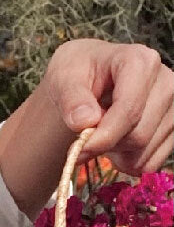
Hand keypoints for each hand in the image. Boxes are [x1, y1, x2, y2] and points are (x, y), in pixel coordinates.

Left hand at [39, 38, 173, 173]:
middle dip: (107, 146)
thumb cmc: (78, 76)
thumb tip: (85, 121)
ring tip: (103, 134)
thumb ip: (71, 99)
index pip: (129, 111)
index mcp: (141, 62)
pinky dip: (128, 163)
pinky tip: (118, 144)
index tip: (78, 150)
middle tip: (85, 139)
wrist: (91, 80)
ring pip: (144, 153)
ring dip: (116, 156)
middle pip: (138, 136)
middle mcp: (167, 83)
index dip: (103, 137)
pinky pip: (150, 164)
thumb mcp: (63, 79)